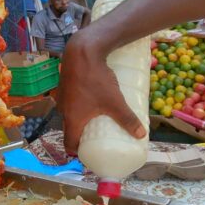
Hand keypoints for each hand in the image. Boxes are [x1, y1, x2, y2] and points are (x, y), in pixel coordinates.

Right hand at [58, 32, 145, 155]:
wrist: (82, 51)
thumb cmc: (96, 80)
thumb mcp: (115, 102)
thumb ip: (128, 119)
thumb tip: (141, 135)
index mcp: (72, 119)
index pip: (69, 144)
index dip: (77, 152)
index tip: (88, 154)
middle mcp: (63, 110)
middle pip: (70, 129)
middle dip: (81, 137)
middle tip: (95, 139)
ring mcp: (62, 96)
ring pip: (69, 114)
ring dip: (79, 120)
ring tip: (94, 119)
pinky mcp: (65, 84)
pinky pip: (70, 101)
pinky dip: (78, 105)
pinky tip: (90, 99)